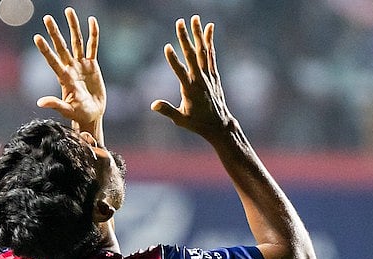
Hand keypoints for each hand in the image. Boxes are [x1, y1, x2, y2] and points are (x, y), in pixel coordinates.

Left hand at [34, 8, 105, 139]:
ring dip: (73, 26)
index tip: (37, 37)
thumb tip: (40, 103)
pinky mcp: (92, 65)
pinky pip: (92, 46)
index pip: (53, 60)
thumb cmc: (79, 114)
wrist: (91, 115)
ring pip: (76, 41)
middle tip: (47, 18)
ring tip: (68, 10)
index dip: (45, 50)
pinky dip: (93, 34)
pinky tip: (91, 21)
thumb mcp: (67, 110)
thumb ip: (55, 104)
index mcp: (64, 78)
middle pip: (61, 46)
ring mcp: (81, 65)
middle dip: (55, 32)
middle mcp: (70, 68)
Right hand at [150, 16, 234, 142]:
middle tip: (179, 22)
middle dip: (185, 38)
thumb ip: (167, 111)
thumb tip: (153, 105)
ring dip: (198, 34)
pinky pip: (211, 54)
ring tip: (194, 18)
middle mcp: (200, 79)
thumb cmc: (197, 123)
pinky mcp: (213, 74)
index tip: (167, 46)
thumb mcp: (181, 120)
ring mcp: (208, 75)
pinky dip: (210, 41)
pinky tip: (209, 27)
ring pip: (203, 51)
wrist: (219, 124)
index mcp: (190, 90)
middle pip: (192, 55)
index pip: (180, 72)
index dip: (173, 60)